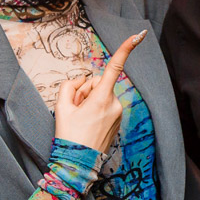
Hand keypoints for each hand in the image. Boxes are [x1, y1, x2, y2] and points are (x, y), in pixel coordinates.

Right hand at [53, 30, 146, 154]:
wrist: (78, 164)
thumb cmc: (69, 135)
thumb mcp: (61, 107)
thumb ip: (70, 86)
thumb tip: (82, 82)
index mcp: (102, 97)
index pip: (114, 67)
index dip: (126, 49)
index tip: (139, 35)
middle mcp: (114, 104)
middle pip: (99, 83)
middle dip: (86, 90)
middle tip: (75, 108)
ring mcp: (118, 114)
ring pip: (102, 95)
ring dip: (91, 101)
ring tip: (81, 119)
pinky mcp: (118, 121)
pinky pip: (106, 106)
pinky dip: (96, 110)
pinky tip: (88, 124)